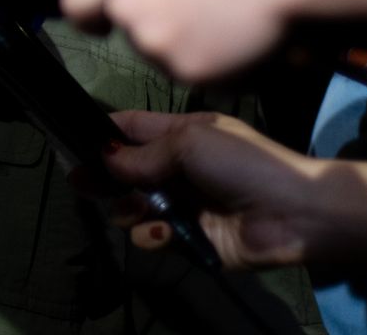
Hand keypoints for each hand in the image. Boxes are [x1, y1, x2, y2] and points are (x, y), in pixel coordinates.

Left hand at [58, 0, 366, 81]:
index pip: (79, 3)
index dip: (94, 16)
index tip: (102, 23)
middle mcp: (130, 7)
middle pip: (140, 37)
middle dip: (171, 32)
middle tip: (212, 11)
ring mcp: (156, 44)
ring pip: (177, 61)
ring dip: (204, 51)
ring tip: (241, 17)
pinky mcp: (191, 72)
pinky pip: (213, 79)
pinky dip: (234, 68)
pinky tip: (253, 36)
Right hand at [97, 110, 320, 268]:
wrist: (293, 213)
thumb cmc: (244, 163)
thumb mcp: (191, 143)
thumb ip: (143, 154)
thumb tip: (105, 158)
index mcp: (184, 134)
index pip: (135, 128)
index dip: (106, 132)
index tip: (73, 137)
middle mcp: (180, 168)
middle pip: (128, 170)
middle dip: (104, 175)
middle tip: (79, 181)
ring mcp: (185, 204)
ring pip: (137, 206)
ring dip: (128, 207)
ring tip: (132, 208)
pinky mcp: (190, 238)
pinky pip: (156, 236)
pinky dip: (154, 234)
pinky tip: (163, 230)